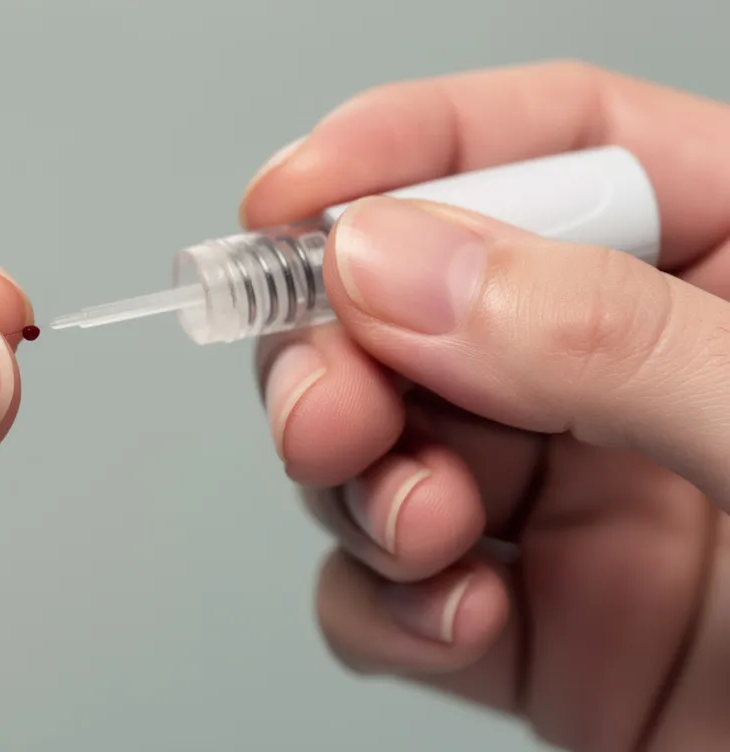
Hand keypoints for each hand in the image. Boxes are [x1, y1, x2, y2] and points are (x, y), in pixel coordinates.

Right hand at [242, 61, 729, 750]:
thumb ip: (610, 343)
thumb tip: (396, 265)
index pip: (553, 144)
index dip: (406, 149)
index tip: (291, 204)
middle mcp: (638, 377)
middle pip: (422, 300)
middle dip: (344, 348)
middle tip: (328, 409)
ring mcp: (580, 506)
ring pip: (383, 442)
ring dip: (360, 482)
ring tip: (421, 530)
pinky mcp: (538, 630)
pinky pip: (394, 592)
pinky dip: (386, 607)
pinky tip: (456, 625)